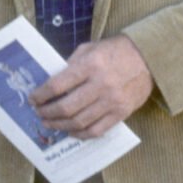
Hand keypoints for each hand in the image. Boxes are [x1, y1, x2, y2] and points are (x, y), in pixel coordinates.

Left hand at [29, 34, 153, 137]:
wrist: (149, 57)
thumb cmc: (116, 51)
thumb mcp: (90, 48)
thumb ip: (71, 64)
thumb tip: (52, 85)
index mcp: (91, 65)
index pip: (58, 85)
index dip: (41, 95)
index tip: (33, 99)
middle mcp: (101, 85)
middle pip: (66, 107)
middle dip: (47, 113)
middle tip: (39, 113)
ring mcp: (112, 101)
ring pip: (79, 122)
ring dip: (60, 126)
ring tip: (50, 124)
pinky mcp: (121, 113)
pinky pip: (96, 130)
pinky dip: (80, 134)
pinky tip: (70, 131)